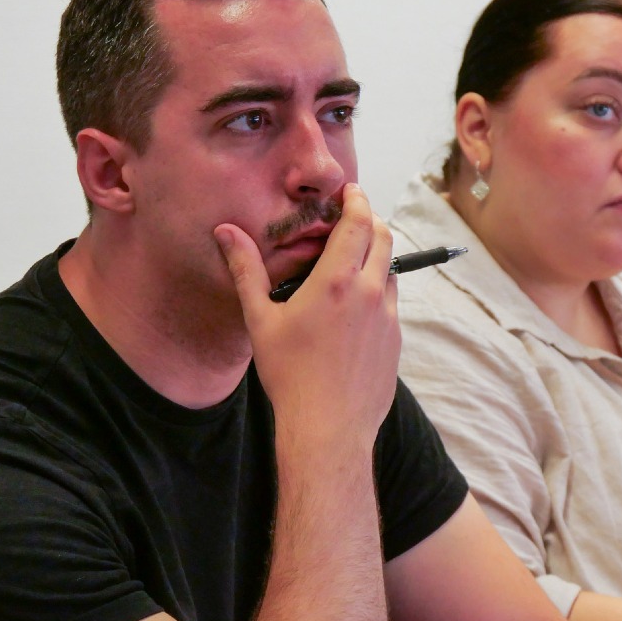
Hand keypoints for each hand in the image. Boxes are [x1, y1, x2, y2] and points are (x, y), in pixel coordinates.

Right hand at [214, 183, 400, 437]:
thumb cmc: (289, 376)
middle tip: (353, 219)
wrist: (328, 429)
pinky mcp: (396, 341)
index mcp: (339, 281)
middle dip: (371, 221)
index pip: (359, 223)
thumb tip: (226, 232)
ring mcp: (389, 318)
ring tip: (351, 264)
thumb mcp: (261, 320)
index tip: (350, 191)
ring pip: (391, 271)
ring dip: (376, 258)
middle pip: (385, 238)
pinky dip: (378, 292)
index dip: (357, 200)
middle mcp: (371, 293)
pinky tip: (355, 309)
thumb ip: (246, 271)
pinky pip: (391, 304)